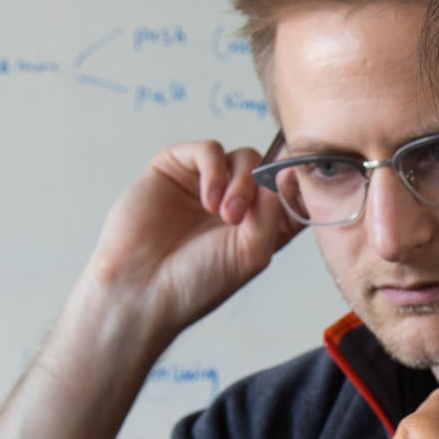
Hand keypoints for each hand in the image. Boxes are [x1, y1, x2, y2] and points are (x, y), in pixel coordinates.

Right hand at [82, 139, 294, 341]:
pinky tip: (207, 200)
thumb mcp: (252, 253)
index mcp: (259, 224)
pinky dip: (214, 170)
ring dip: (241, 182)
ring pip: (243, 157)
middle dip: (263, 187)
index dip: (297, 188)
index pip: (290, 192)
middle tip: (240, 218)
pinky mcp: (175, 168)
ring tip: (225, 214)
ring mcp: (206, 183)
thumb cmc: (196, 281)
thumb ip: (274, 213)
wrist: (142, 289)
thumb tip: (286, 173)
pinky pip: (208, 150)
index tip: (295, 191)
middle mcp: (235, 201)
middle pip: (269, 170)